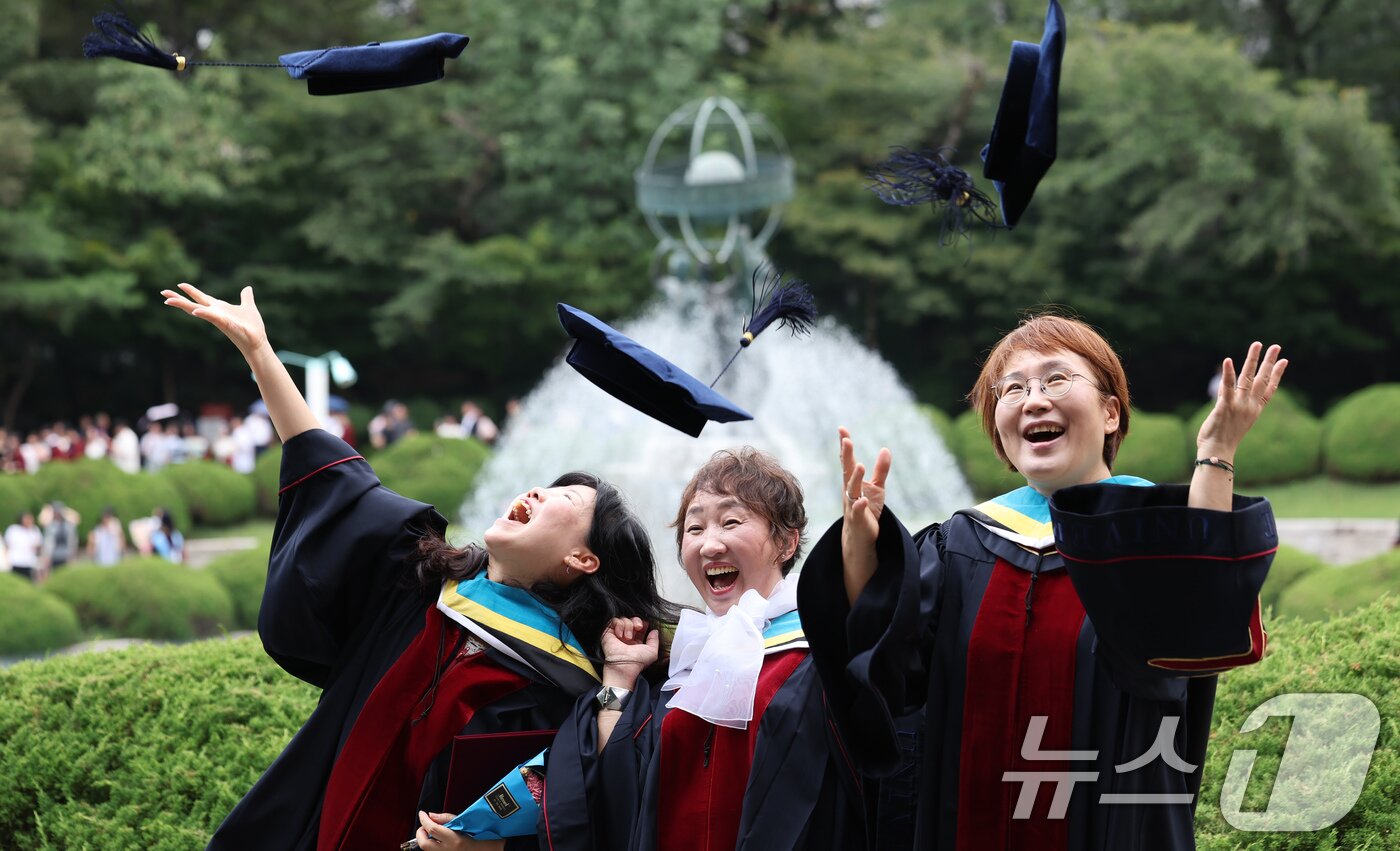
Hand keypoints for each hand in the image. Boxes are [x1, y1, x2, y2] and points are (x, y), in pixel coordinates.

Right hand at [161, 283, 268, 359]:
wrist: (257, 340)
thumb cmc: (251, 326)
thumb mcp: (248, 307)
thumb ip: (246, 297)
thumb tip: (247, 288)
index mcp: (218, 308)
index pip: (201, 298)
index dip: (190, 291)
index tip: (179, 284)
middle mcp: (214, 313)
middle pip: (192, 304)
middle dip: (178, 298)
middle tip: (163, 292)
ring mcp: (218, 319)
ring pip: (197, 310)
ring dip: (183, 305)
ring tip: (168, 300)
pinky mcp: (225, 324)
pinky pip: (213, 318)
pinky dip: (205, 314)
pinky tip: (196, 310)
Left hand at [413, 811, 501, 849]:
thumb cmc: (472, 836)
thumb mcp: (461, 823)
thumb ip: (445, 818)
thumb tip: (430, 815)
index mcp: (454, 840)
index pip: (433, 829)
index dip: (424, 820)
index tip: (422, 813)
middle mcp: (447, 850)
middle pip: (424, 843)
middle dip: (420, 833)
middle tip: (423, 826)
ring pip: (425, 848)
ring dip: (424, 838)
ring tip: (431, 832)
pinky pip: (430, 850)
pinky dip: (429, 843)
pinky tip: (435, 839)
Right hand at [600, 617, 657, 687]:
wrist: (623, 666)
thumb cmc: (636, 662)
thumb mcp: (652, 652)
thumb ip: (655, 640)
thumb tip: (654, 631)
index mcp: (636, 642)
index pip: (640, 626)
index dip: (643, 623)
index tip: (645, 626)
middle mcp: (627, 638)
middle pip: (632, 620)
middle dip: (636, 621)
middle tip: (638, 627)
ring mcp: (618, 635)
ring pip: (624, 619)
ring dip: (628, 625)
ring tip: (628, 637)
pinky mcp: (609, 633)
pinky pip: (614, 621)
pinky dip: (619, 625)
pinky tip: (620, 635)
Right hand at [839, 426, 890, 552]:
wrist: (860, 536)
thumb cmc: (867, 509)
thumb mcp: (877, 488)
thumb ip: (881, 470)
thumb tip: (885, 449)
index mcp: (852, 482)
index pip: (847, 461)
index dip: (844, 446)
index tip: (842, 429)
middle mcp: (849, 491)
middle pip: (847, 471)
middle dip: (846, 456)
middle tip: (846, 440)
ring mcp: (852, 505)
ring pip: (852, 490)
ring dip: (855, 478)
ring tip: (860, 465)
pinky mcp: (858, 519)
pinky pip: (858, 511)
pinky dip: (860, 505)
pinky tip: (863, 500)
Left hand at [1197, 342, 1287, 459]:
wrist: (1218, 451)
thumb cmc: (1224, 436)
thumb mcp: (1234, 416)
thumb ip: (1231, 399)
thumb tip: (1227, 384)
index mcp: (1255, 409)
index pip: (1270, 388)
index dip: (1277, 374)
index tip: (1285, 361)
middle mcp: (1250, 405)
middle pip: (1262, 379)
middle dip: (1269, 362)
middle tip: (1276, 346)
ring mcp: (1239, 405)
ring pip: (1247, 378)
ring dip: (1253, 360)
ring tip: (1257, 344)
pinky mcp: (1225, 406)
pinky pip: (1227, 387)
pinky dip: (1228, 373)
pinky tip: (1228, 360)